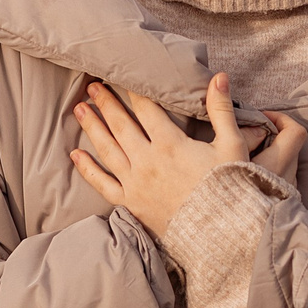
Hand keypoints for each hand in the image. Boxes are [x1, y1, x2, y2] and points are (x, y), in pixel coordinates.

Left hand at [70, 72, 305, 238]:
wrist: (221, 233)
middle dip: (106, 103)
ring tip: (80, 108)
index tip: (121, 75)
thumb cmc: (229, 187)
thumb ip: (221, 109)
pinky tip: (75, 154)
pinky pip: (102, 184)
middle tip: (93, 85)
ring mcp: (135, 183)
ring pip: (107, 149)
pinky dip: (87, 169)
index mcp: (170, 143)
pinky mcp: (131, 203)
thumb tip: (219, 76)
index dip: (132, 89)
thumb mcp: (232, 144)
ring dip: (92, 127)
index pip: (145, 109)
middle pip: (121, 125)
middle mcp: (147, 161)